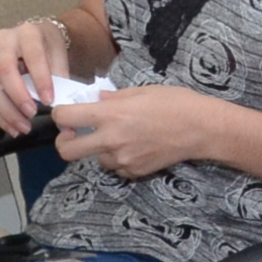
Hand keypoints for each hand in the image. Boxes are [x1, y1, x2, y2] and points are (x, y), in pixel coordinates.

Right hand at [0, 14, 73, 137]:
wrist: (37, 38)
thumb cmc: (48, 46)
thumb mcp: (59, 54)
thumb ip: (60, 77)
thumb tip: (63, 106)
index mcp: (28, 33)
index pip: (33, 56)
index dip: (40, 79)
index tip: (49, 100)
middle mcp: (4, 41)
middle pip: (5, 70)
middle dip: (17, 97)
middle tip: (31, 115)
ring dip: (7, 111)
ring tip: (23, 128)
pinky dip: (0, 115)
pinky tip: (12, 127)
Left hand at [51, 82, 219, 179]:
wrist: (202, 129)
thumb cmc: (176, 103)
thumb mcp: (143, 91)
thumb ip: (114, 98)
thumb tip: (96, 100)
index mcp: (111, 114)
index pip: (65, 117)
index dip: (59, 114)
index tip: (66, 113)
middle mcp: (111, 139)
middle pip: (66, 150)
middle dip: (64, 142)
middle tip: (74, 134)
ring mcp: (122, 159)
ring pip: (95, 160)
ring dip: (99, 150)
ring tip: (119, 138)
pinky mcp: (134, 171)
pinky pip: (116, 168)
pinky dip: (119, 159)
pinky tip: (135, 147)